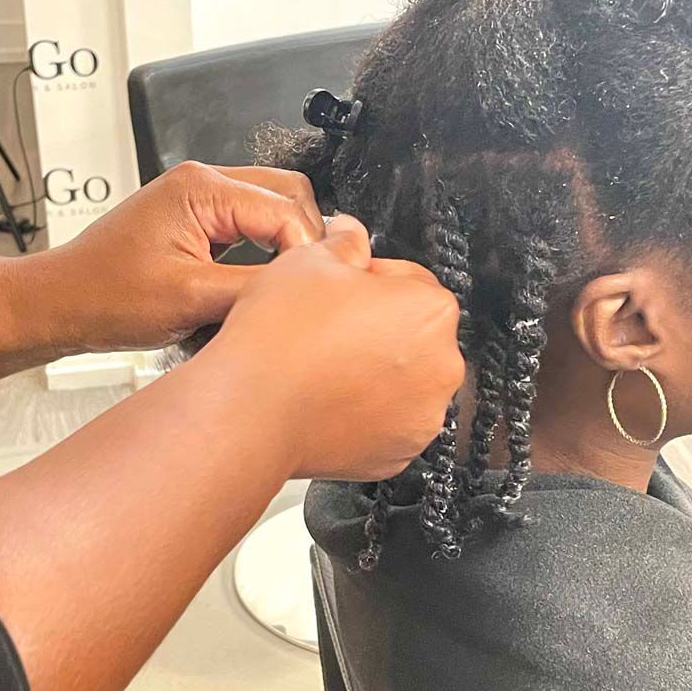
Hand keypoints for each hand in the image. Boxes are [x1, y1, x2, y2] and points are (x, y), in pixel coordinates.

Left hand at [44, 161, 324, 352]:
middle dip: (306, 240)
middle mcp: (203, 181)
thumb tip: (303, 287)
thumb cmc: (107, 297)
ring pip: (274, 206)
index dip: (307, 253)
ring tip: (285, 286)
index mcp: (202, 188)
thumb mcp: (191, 299)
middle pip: (289, 195)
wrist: (62, 303)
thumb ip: (255, 286)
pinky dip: (267, 247)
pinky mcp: (196, 217)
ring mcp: (200, 197)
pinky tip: (263, 279)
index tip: (307, 293)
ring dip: (287, 243)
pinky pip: (251, 222)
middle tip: (305, 287)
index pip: (287, 210)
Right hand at [216, 217, 466, 480]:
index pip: (411, 281)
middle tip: (326, 330)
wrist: (250, 411)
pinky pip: (388, 421)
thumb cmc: (279, 340)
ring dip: (374, 371)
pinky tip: (328, 398)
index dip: (370, 281)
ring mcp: (422, 417)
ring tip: (323, 366)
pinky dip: (365, 411)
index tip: (341, 291)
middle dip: (377, 328)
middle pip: (413, 334)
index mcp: (431, 311)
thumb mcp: (309, 260)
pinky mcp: (398, 454)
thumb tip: (350, 237)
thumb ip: (345, 242)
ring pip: (402, 380)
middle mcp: (441, 368)